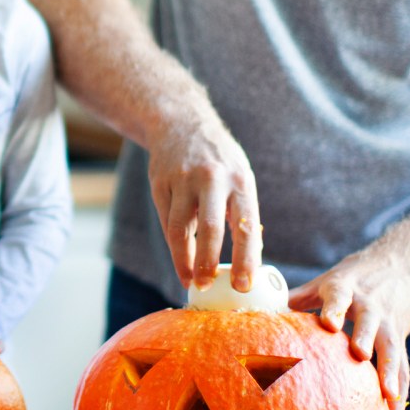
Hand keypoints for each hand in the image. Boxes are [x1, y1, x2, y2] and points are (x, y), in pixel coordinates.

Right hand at [146, 118, 262, 291]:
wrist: (180, 122)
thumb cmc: (218, 159)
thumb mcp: (239, 176)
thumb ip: (241, 212)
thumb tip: (249, 258)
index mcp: (240, 180)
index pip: (245, 226)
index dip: (246, 259)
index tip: (244, 285)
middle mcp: (211, 179)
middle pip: (209, 229)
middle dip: (208, 263)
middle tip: (207, 287)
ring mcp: (182, 180)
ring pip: (180, 228)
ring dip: (184, 259)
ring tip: (189, 280)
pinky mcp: (160, 183)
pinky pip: (166, 220)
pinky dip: (174, 242)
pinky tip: (180, 256)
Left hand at [288, 252, 409, 409]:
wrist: (405, 262)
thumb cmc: (355, 275)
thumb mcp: (326, 280)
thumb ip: (297, 297)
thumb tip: (260, 314)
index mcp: (346, 288)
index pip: (339, 296)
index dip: (335, 308)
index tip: (329, 323)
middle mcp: (371, 305)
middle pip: (370, 322)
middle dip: (366, 337)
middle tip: (361, 354)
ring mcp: (389, 322)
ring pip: (393, 349)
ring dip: (392, 374)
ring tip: (389, 397)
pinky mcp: (401, 337)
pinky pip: (403, 367)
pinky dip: (401, 391)